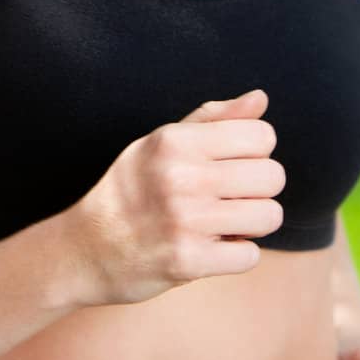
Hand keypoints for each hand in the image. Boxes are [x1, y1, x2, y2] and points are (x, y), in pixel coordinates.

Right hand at [59, 89, 285, 306]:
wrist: (87, 248)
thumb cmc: (131, 190)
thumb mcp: (160, 143)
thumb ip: (212, 119)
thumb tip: (260, 98)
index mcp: (174, 141)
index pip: (261, 135)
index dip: (254, 152)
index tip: (231, 165)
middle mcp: (180, 176)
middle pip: (273, 176)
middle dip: (258, 190)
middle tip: (228, 198)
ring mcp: (184, 221)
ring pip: (269, 216)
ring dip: (252, 224)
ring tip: (223, 223)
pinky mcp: (188, 261)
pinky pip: (250, 256)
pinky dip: (236, 255)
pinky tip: (211, 248)